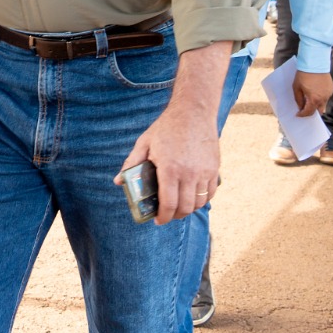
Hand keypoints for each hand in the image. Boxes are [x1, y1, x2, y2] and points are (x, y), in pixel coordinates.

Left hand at [114, 103, 220, 223]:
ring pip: (199, 203)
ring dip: (188, 209)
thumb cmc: (167, 127)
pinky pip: (210, 192)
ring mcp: (204, 172)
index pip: (169, 204)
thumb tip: (118, 181)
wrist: (194, 112)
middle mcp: (189, 173)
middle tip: (167, 215)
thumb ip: (132, 163)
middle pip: (184, 208)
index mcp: (170, 168)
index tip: (157, 220)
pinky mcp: (214, 169)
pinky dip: (201, 199)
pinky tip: (192, 197)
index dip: (163, 217)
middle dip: (174, 216)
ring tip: (178, 207)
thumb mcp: (145, 143)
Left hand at [292, 70, 332, 116]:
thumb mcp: (296, 87)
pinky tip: (315, 92)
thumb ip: (298, 99)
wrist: (314, 63)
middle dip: (311, 112)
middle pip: (318, 111)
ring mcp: (328, 94)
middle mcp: (323, 99)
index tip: (298, 114)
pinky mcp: (331, 89)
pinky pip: (326, 97)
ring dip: (316, 104)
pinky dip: (321, 97)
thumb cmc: (303, 74)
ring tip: (309, 100)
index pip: (309, 112)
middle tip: (304, 110)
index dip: (302, 115)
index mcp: (314, 99)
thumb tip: (300, 107)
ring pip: (323, 104)